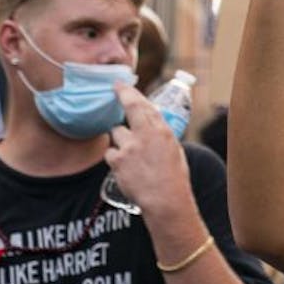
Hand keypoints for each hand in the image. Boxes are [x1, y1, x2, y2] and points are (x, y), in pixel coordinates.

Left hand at [104, 83, 191, 215]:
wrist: (165, 199)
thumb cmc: (173, 176)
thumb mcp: (174, 149)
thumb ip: (159, 135)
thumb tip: (149, 125)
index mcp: (162, 130)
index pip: (144, 105)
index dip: (130, 92)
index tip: (121, 85)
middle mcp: (145, 134)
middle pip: (129, 108)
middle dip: (121, 96)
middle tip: (115, 91)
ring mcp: (130, 146)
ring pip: (117, 133)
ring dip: (121, 140)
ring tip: (131, 154)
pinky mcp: (117, 160)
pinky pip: (110, 153)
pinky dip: (116, 158)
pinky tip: (125, 168)